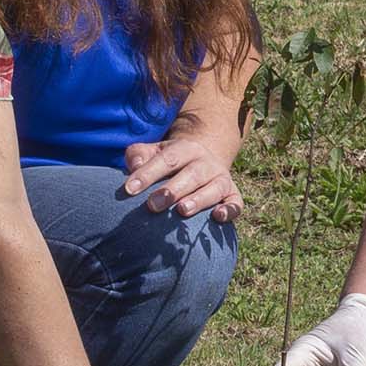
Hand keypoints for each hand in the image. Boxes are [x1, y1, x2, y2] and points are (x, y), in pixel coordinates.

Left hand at [122, 124, 240, 222]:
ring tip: (182, 210)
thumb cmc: (170, 162)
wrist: (203, 160)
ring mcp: (221, 178)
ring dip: (199, 200)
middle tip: (152, 205)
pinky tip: (218, 217)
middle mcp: (206, 162)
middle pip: (191, 174)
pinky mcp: (232, 194)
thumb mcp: (154, 152)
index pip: (167, 159)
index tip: (129, 189)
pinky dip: (230, 210)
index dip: (148, 173)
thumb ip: (138, 155)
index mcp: (186, 148)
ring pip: (214, 188)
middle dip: (171, 190)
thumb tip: (134, 166)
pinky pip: (236, 202)